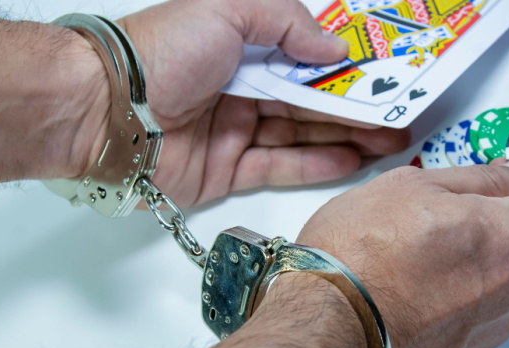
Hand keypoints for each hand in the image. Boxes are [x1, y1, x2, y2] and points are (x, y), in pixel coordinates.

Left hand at [115, 0, 409, 207]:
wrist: (108, 114)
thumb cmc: (160, 54)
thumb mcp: (229, 8)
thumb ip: (288, 23)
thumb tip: (334, 49)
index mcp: (238, 46)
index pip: (303, 58)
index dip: (344, 68)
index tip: (384, 76)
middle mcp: (238, 88)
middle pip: (308, 100)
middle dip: (356, 108)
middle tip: (400, 115)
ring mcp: (235, 131)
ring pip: (301, 134)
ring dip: (347, 136)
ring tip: (392, 140)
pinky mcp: (227, 170)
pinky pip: (281, 167)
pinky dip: (318, 164)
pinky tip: (353, 159)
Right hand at [297, 152, 508, 347]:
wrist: (328, 331)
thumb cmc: (361, 257)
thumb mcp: (417, 186)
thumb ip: (485, 179)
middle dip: (504, 231)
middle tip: (448, 220)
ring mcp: (492, 332)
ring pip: (505, 289)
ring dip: (478, 271)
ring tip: (419, 261)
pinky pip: (476, 321)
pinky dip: (456, 305)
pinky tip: (412, 294)